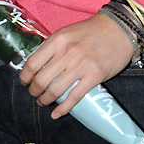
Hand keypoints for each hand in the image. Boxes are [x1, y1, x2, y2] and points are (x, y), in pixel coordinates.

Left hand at [19, 13, 133, 118]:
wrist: (119, 28)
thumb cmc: (91, 30)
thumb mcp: (67, 32)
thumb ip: (53, 46)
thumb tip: (37, 64)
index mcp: (58, 40)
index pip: (33, 63)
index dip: (25, 76)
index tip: (24, 82)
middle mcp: (67, 52)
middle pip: (41, 80)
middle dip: (34, 91)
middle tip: (34, 94)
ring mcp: (81, 65)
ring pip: (55, 91)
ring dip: (45, 100)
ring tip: (43, 102)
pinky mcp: (94, 76)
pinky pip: (74, 97)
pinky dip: (62, 109)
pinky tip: (56, 114)